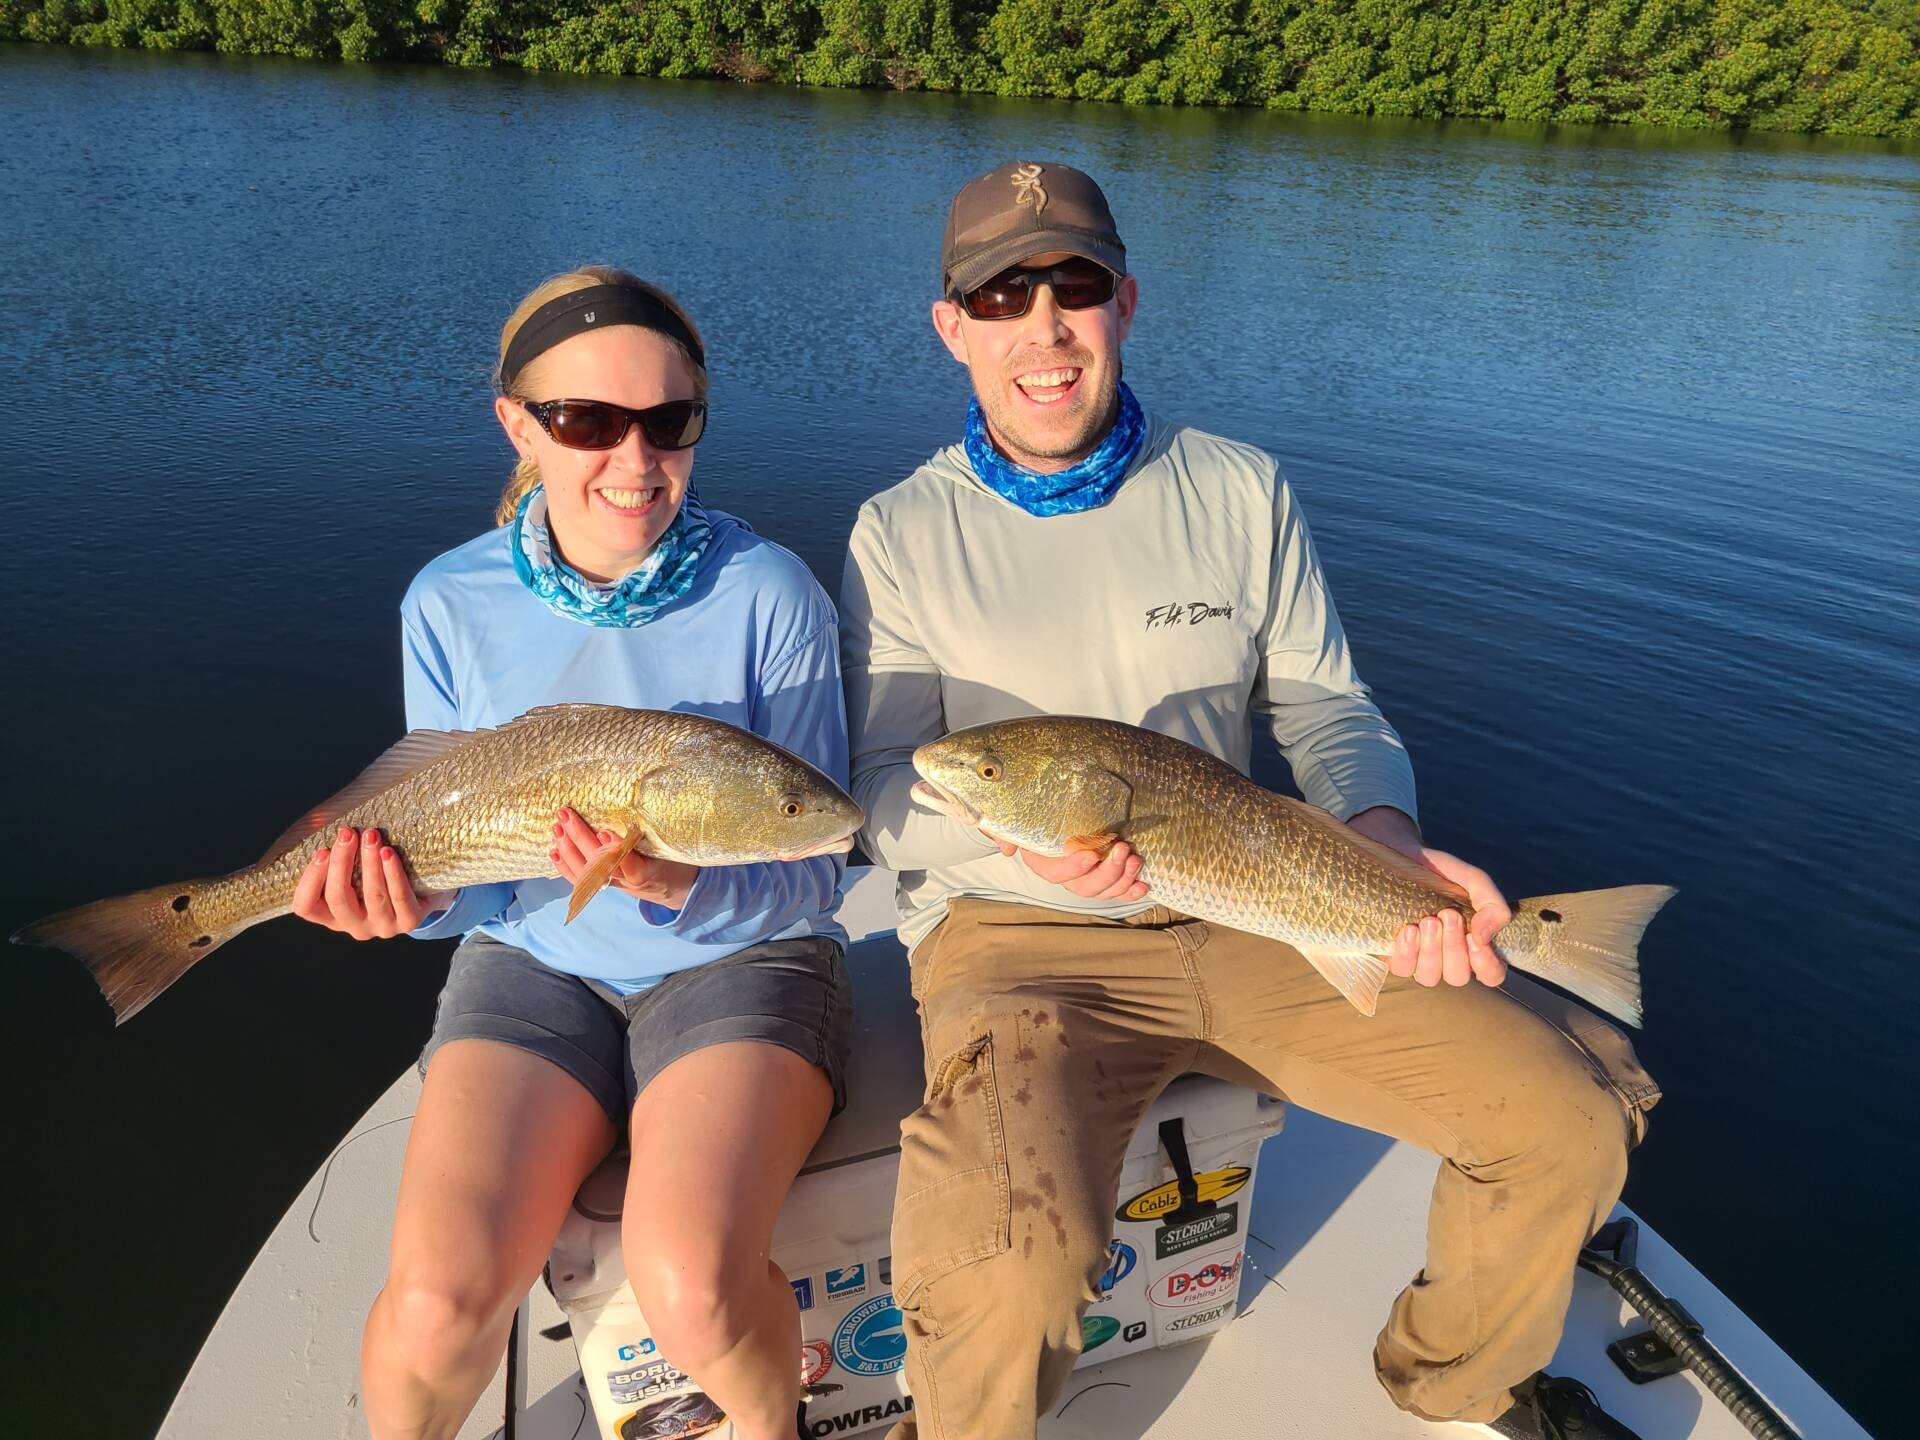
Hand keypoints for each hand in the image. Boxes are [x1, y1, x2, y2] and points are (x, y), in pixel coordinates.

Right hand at [291, 826, 455, 939]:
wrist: (426, 891)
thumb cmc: (380, 875)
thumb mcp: (355, 870)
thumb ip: (337, 854)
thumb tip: (318, 818)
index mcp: (332, 916)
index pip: (306, 907)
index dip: (310, 880)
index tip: (322, 850)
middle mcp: (354, 926)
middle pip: (338, 898)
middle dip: (341, 862)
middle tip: (348, 833)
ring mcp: (382, 926)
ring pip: (372, 896)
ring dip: (369, 863)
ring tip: (371, 836)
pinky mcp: (409, 921)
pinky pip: (399, 897)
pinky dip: (393, 873)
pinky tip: (389, 853)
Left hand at [550, 808, 695, 910]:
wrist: (672, 888)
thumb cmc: (671, 859)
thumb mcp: (670, 845)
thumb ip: (654, 830)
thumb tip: (636, 800)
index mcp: (648, 870)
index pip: (630, 862)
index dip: (615, 848)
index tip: (604, 831)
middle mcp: (627, 880)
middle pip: (600, 863)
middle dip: (580, 838)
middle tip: (567, 815)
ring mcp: (613, 885)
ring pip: (586, 873)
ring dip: (568, 849)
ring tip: (557, 827)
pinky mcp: (603, 886)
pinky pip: (580, 881)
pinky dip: (564, 867)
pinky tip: (553, 851)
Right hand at [911, 779, 1148, 901]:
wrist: (1042, 801)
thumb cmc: (1026, 805)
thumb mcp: (1009, 813)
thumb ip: (1002, 828)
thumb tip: (1008, 848)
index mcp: (1042, 859)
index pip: (1055, 873)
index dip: (1074, 868)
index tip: (1091, 853)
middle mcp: (1064, 871)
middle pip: (1084, 887)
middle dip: (1107, 873)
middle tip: (1124, 850)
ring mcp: (1086, 873)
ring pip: (1102, 890)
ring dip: (1122, 879)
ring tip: (1136, 859)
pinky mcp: (1104, 870)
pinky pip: (1117, 889)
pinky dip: (1132, 889)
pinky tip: (1145, 885)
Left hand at [1347, 807, 1509, 988]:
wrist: (1399, 855)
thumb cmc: (1441, 872)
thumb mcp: (1472, 880)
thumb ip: (1492, 904)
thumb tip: (1485, 936)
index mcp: (1473, 943)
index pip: (1491, 974)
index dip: (1487, 965)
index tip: (1476, 938)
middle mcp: (1448, 957)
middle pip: (1457, 976)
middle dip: (1454, 947)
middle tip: (1448, 915)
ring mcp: (1419, 958)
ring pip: (1429, 976)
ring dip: (1431, 951)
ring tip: (1428, 921)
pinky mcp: (1393, 953)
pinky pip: (1402, 969)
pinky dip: (1407, 953)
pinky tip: (1409, 930)